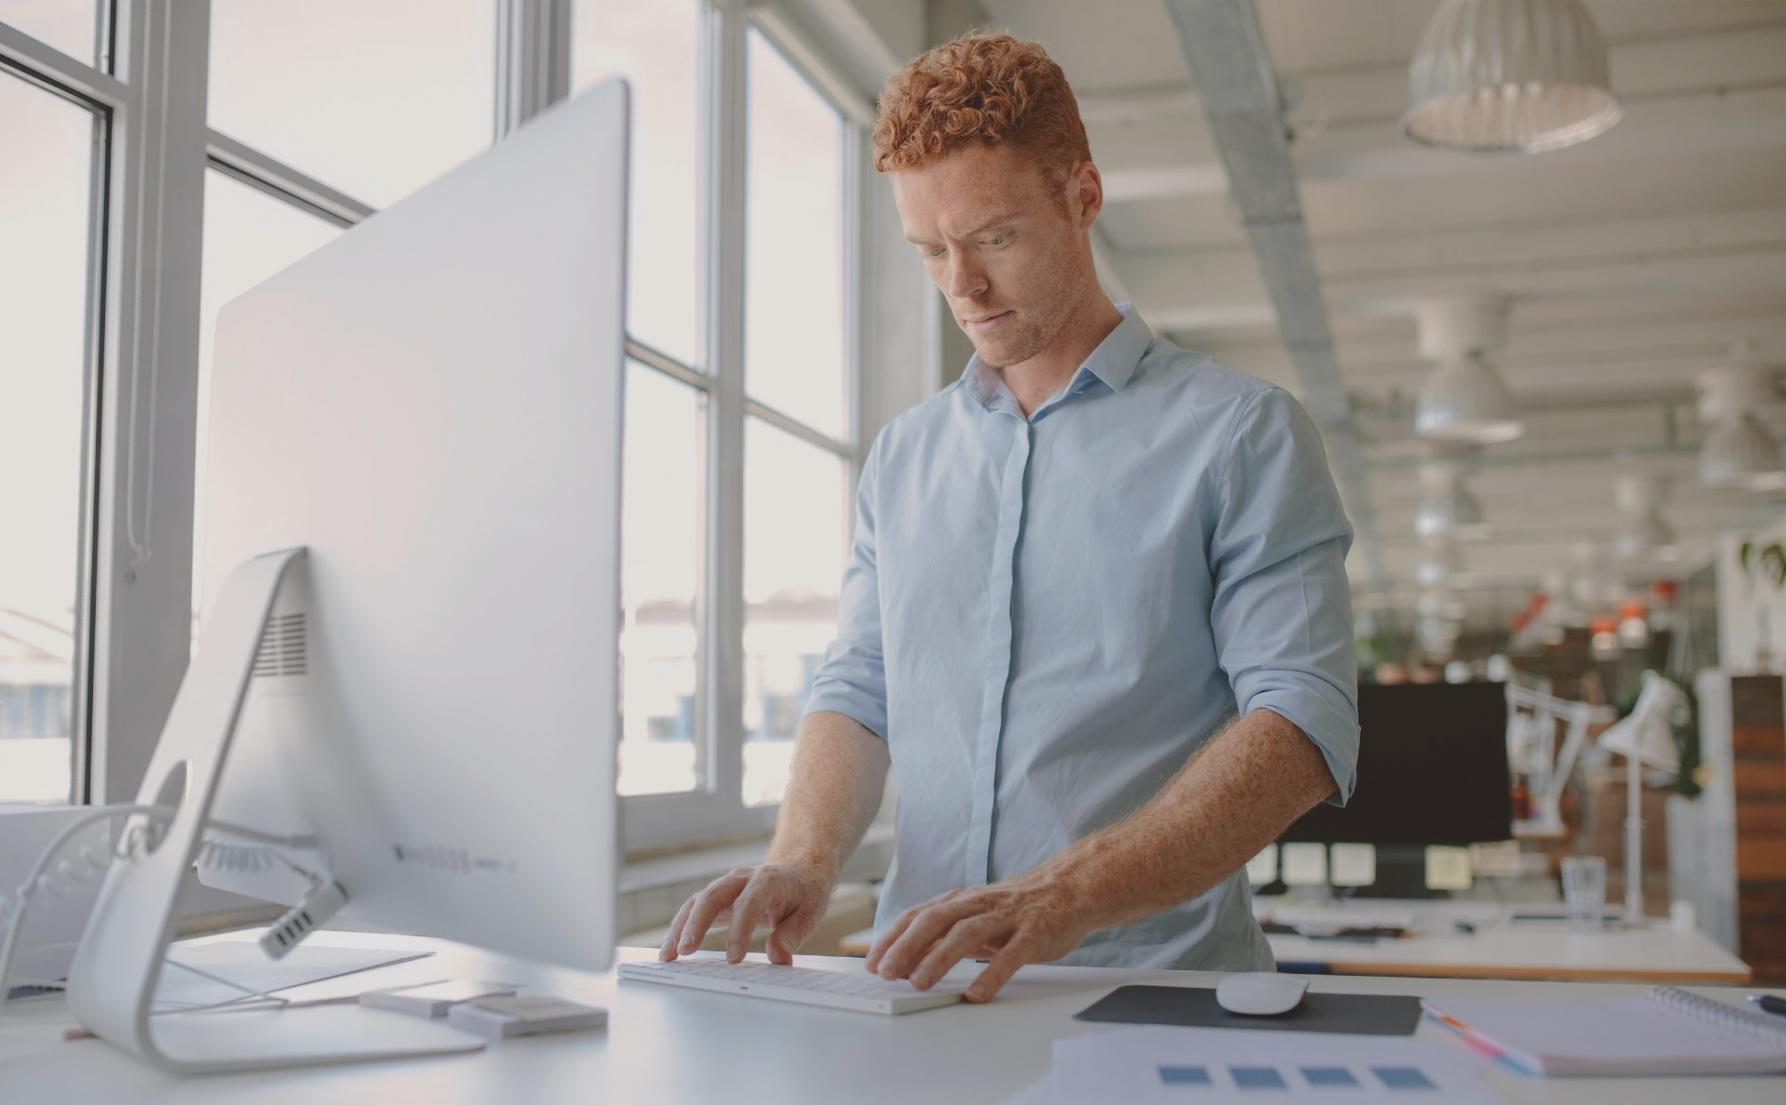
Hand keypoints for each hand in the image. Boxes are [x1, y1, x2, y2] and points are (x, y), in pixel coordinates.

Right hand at [659, 863, 832, 964]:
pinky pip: (693, 910)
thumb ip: (793, 935)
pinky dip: (680, 929)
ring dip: (680, 928)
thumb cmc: (804, 893)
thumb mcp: (811, 913)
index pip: (749, 903)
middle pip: (713, 897)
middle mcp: (742, 879)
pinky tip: (670, 950)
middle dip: (697, 925)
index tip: (734, 959)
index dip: (739, 930)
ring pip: (697, 902)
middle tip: (685, 952)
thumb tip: (779, 959)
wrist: (798, 869)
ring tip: (668, 956)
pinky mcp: (717, 897)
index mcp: (768, 880)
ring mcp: (726, 886)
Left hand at [864, 872, 1091, 1002]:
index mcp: (960, 900)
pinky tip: (976, 994)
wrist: (1067, 890)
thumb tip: (906, 961)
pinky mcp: (1034, 933)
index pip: (917, 915)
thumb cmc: (1014, 909)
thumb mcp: (974, 917)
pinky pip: (1011, 955)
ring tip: (919, 983)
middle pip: (935, 920)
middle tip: (886, 973)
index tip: (872, 962)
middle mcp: (978, 904)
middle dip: (906, 946)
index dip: (892, 937)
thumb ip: (943, 935)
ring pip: (966, 934)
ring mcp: (1006, 917)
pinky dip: (992, 974)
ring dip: (939, 958)